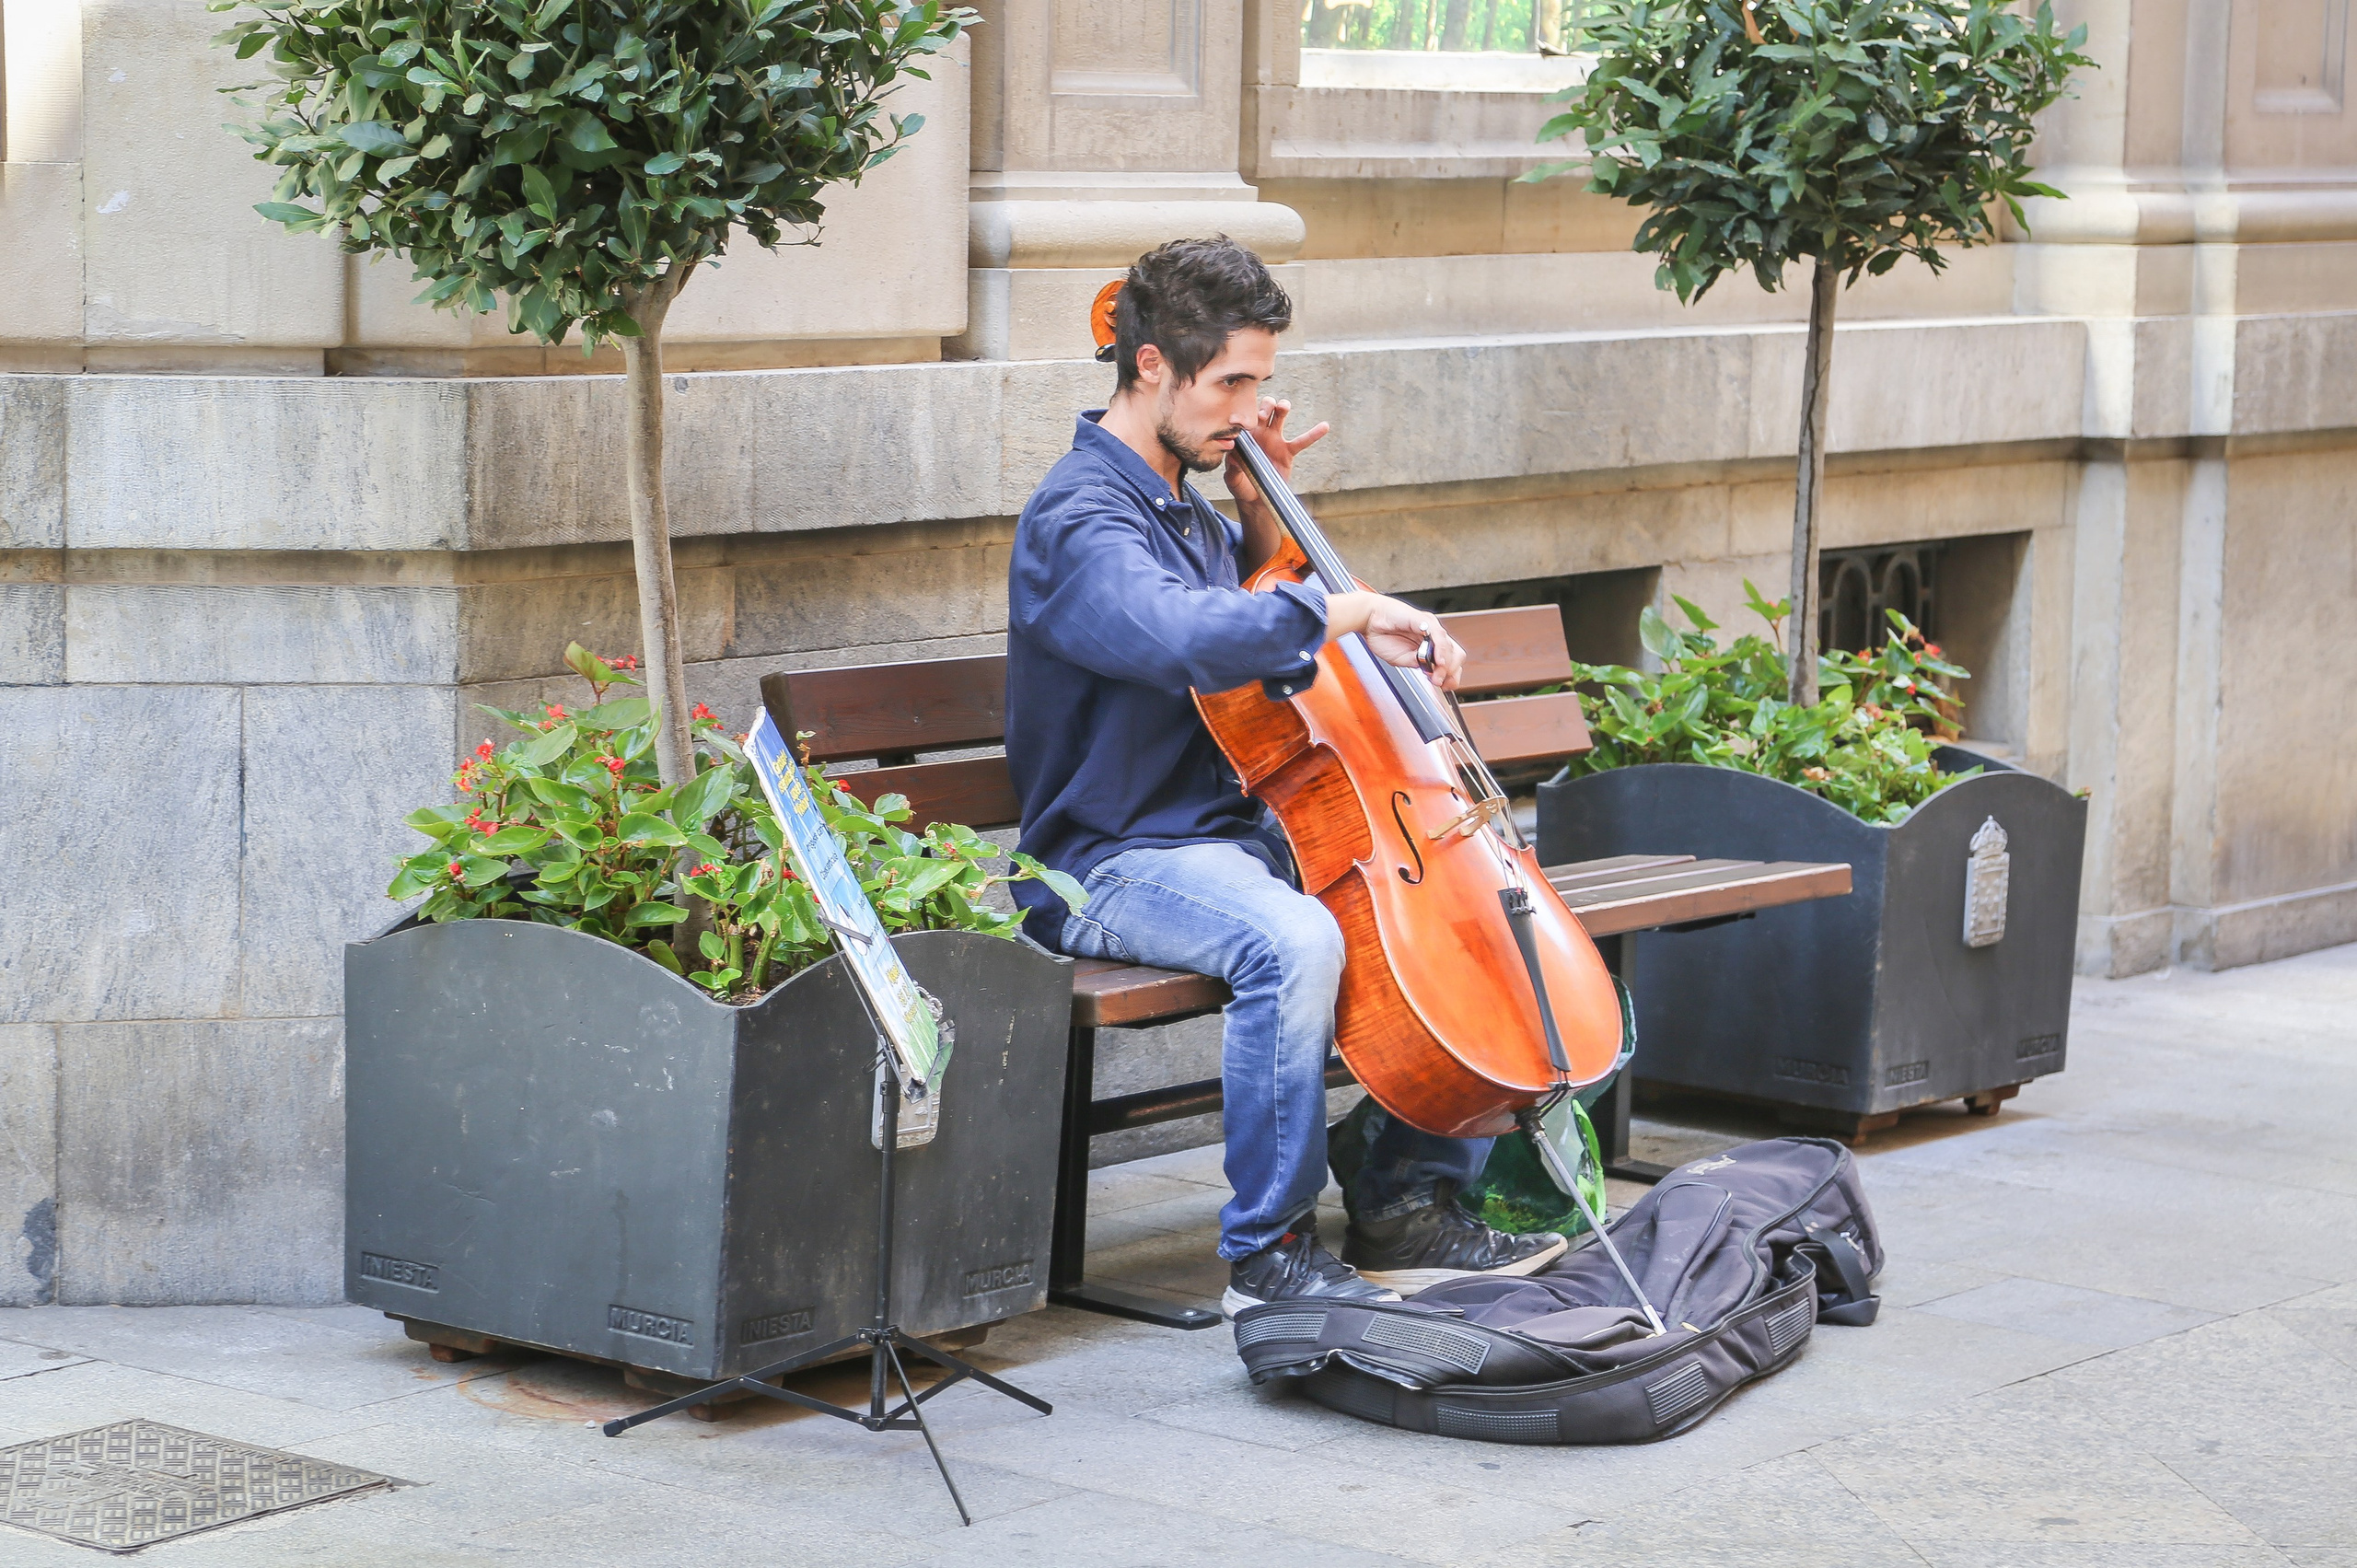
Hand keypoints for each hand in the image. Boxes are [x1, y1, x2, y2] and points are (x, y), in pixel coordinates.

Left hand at [1223, 396, 1328, 509]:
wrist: (1256, 498)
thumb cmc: (1241, 486)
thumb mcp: (1233, 480)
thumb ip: (1232, 470)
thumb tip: (1233, 459)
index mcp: (1244, 437)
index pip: (1243, 419)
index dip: (1242, 415)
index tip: (1238, 420)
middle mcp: (1259, 434)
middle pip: (1264, 409)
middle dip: (1264, 407)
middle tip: (1263, 415)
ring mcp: (1274, 440)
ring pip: (1279, 416)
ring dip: (1281, 407)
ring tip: (1283, 406)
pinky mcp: (1287, 451)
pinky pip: (1302, 441)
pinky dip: (1314, 434)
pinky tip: (1325, 426)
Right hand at [1327, 593, 1464, 691]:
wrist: (1368, 620)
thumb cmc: (1382, 635)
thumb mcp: (1401, 659)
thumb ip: (1417, 664)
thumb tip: (1431, 672)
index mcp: (1429, 645)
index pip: (1451, 662)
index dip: (1450, 676)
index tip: (1444, 686)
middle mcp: (1433, 636)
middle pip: (1456, 655)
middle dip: (1451, 672)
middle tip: (1439, 681)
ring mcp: (1430, 627)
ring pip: (1450, 647)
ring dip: (1445, 665)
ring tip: (1436, 675)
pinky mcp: (1424, 620)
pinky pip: (1438, 635)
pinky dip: (1441, 650)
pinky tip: (1437, 661)